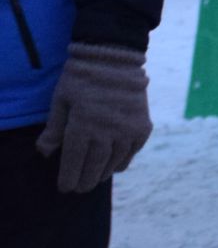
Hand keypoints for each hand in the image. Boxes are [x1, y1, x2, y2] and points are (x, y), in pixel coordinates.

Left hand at [36, 43, 152, 193]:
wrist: (115, 59)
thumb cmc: (81, 78)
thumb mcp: (60, 100)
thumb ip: (54, 128)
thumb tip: (44, 153)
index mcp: (82, 125)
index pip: (74, 161)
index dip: (68, 177)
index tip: (65, 188)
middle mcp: (106, 132)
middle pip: (95, 165)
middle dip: (85, 180)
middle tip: (79, 188)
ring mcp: (127, 130)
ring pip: (114, 161)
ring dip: (104, 173)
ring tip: (96, 178)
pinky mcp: (143, 127)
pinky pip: (132, 151)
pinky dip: (123, 161)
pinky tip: (116, 165)